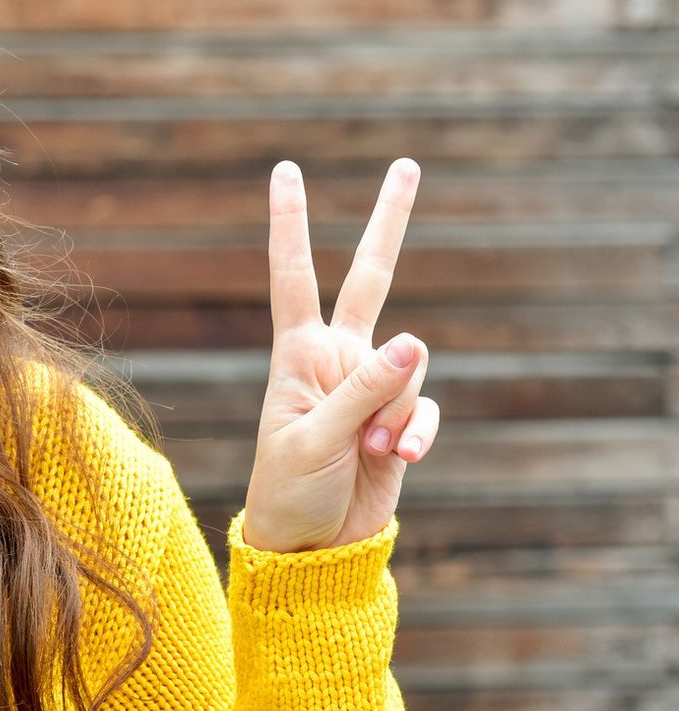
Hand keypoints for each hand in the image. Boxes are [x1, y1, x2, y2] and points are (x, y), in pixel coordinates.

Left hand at [240, 158, 439, 553]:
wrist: (310, 547)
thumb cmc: (289, 491)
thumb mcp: (316, 440)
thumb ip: (364, 391)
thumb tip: (415, 339)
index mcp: (297, 353)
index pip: (293, 275)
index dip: (291, 223)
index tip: (286, 170)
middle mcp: (336, 359)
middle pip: (370, 279)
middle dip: (390, 223)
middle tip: (408, 164)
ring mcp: (371, 388)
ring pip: (411, 370)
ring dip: (396, 414)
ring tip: (368, 451)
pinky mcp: (399, 420)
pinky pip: (424, 411)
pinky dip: (416, 434)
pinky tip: (396, 458)